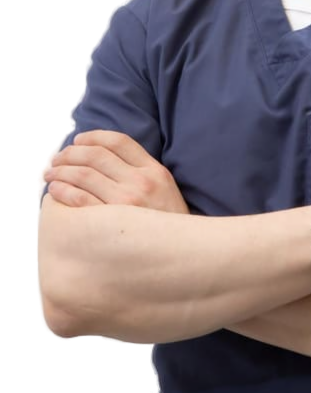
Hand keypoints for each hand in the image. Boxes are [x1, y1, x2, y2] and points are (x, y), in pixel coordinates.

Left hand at [41, 131, 189, 213]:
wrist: (178, 255)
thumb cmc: (166, 223)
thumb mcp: (165, 189)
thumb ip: (142, 170)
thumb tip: (105, 154)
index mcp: (154, 171)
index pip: (118, 141)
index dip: (93, 136)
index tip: (78, 140)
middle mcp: (141, 183)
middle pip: (96, 155)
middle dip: (70, 153)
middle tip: (57, 158)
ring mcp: (126, 204)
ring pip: (82, 175)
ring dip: (60, 170)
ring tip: (50, 174)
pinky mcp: (111, 224)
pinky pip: (78, 200)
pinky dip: (62, 191)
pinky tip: (55, 191)